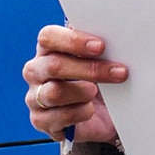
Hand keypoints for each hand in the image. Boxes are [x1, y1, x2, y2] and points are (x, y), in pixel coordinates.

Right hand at [22, 25, 125, 143]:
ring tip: (96, 92)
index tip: (101, 46)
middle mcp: (36, 71)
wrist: (100, 116)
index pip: (48, 37)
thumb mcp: (98, 60)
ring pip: (54, 92)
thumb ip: (95, 46)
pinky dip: (80, 113)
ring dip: (83, 92)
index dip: (73, 41)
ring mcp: (35, 97)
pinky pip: (59, 116)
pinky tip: (90, 110)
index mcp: (47, 49)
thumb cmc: (97, 81)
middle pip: (54, 66)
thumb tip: (111, 33)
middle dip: (89, 69)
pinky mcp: (40, 120)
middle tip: (118, 72)